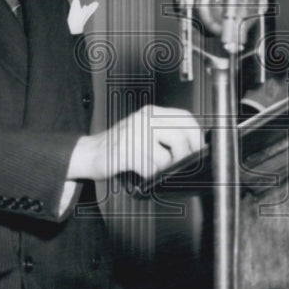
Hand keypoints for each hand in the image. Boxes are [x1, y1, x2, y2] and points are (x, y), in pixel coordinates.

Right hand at [68, 105, 201, 181]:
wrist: (89, 152)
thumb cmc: (120, 145)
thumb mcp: (144, 130)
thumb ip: (166, 133)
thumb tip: (194, 148)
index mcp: (152, 112)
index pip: (186, 118)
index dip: (197, 136)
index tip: (199, 150)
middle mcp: (144, 120)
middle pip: (181, 138)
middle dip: (184, 157)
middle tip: (178, 165)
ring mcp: (135, 134)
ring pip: (166, 158)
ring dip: (162, 169)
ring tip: (152, 168)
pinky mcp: (126, 151)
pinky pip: (150, 169)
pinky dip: (148, 176)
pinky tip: (140, 172)